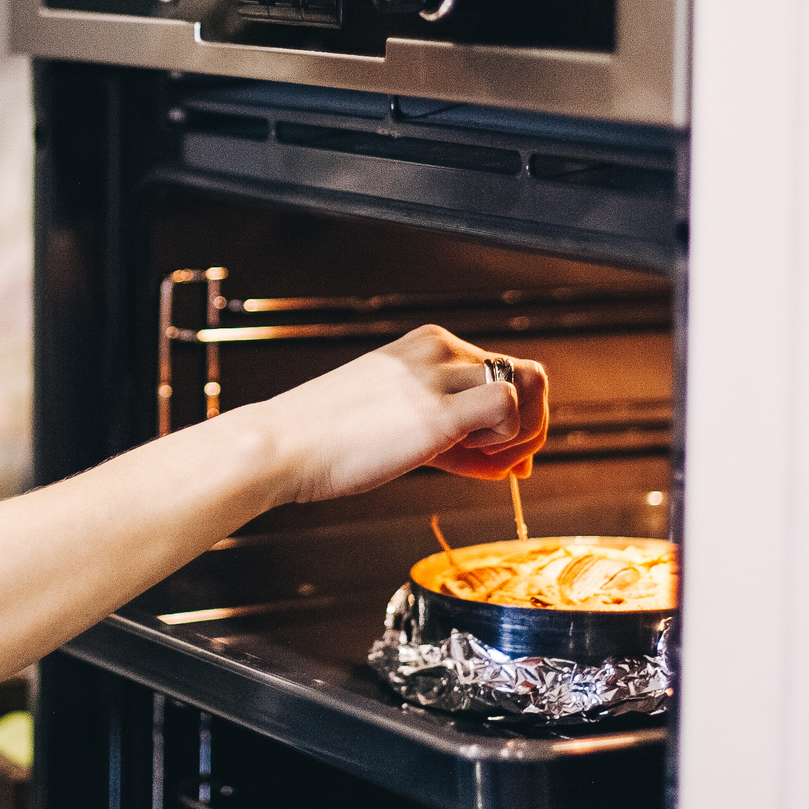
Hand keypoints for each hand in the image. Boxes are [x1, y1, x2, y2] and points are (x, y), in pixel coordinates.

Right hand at [248, 324, 548, 505]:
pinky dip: (509, 439)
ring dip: (524, 432)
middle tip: (502, 463)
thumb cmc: (327, 440)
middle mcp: (437, 350)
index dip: (513, 417)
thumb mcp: (398, 422)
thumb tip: (509, 461)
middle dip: (527, 426)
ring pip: (528, 385)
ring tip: (487, 462)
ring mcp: (438, 376)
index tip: (497, 453)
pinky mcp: (437, 410)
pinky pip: (509, 407)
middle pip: (526, 375)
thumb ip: (454, 436)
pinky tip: (475, 459)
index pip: (501, 370)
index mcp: (425, 345)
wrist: (280, 446)